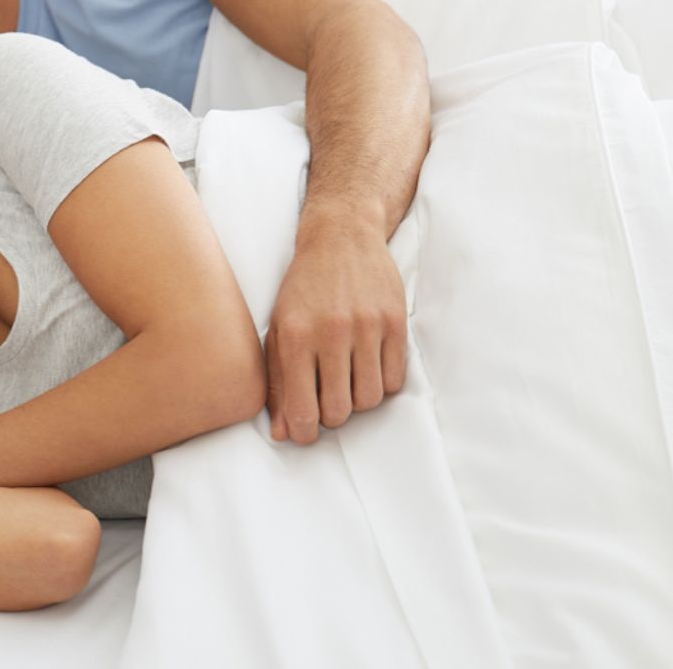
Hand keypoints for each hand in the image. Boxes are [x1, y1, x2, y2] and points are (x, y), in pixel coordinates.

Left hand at [265, 230, 407, 443]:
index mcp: (295, 336)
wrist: (341, 239)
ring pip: (369, 399)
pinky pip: (395, 380)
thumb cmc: (303, 289)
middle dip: (331, 416)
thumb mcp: (279, 330)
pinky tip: (367, 366)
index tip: (305, 433)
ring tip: (346, 379)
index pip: (303, 408)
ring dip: (357, 400)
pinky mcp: (395, 322)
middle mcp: (331, 332)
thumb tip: (282, 433)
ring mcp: (367, 327)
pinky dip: (381, 383)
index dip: (304, 432)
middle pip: (340, 410)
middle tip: (326, 400)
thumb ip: (277, 383)